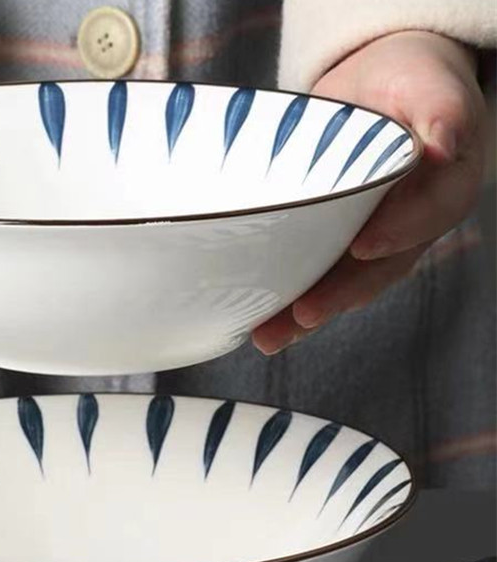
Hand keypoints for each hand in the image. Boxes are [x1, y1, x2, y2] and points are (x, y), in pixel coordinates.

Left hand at [253, 31, 487, 354]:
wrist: (377, 91)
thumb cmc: (405, 82)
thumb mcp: (426, 82)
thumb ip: (442, 110)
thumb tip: (445, 143)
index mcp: (444, 186)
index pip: (428, 214)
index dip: (399, 231)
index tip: (364, 243)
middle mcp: (411, 226)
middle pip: (380, 269)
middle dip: (340, 294)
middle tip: (304, 312)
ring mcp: (374, 244)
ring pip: (345, 287)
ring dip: (307, 315)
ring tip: (269, 336)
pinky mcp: (338, 250)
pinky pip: (318, 281)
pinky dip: (289, 307)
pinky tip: (260, 326)